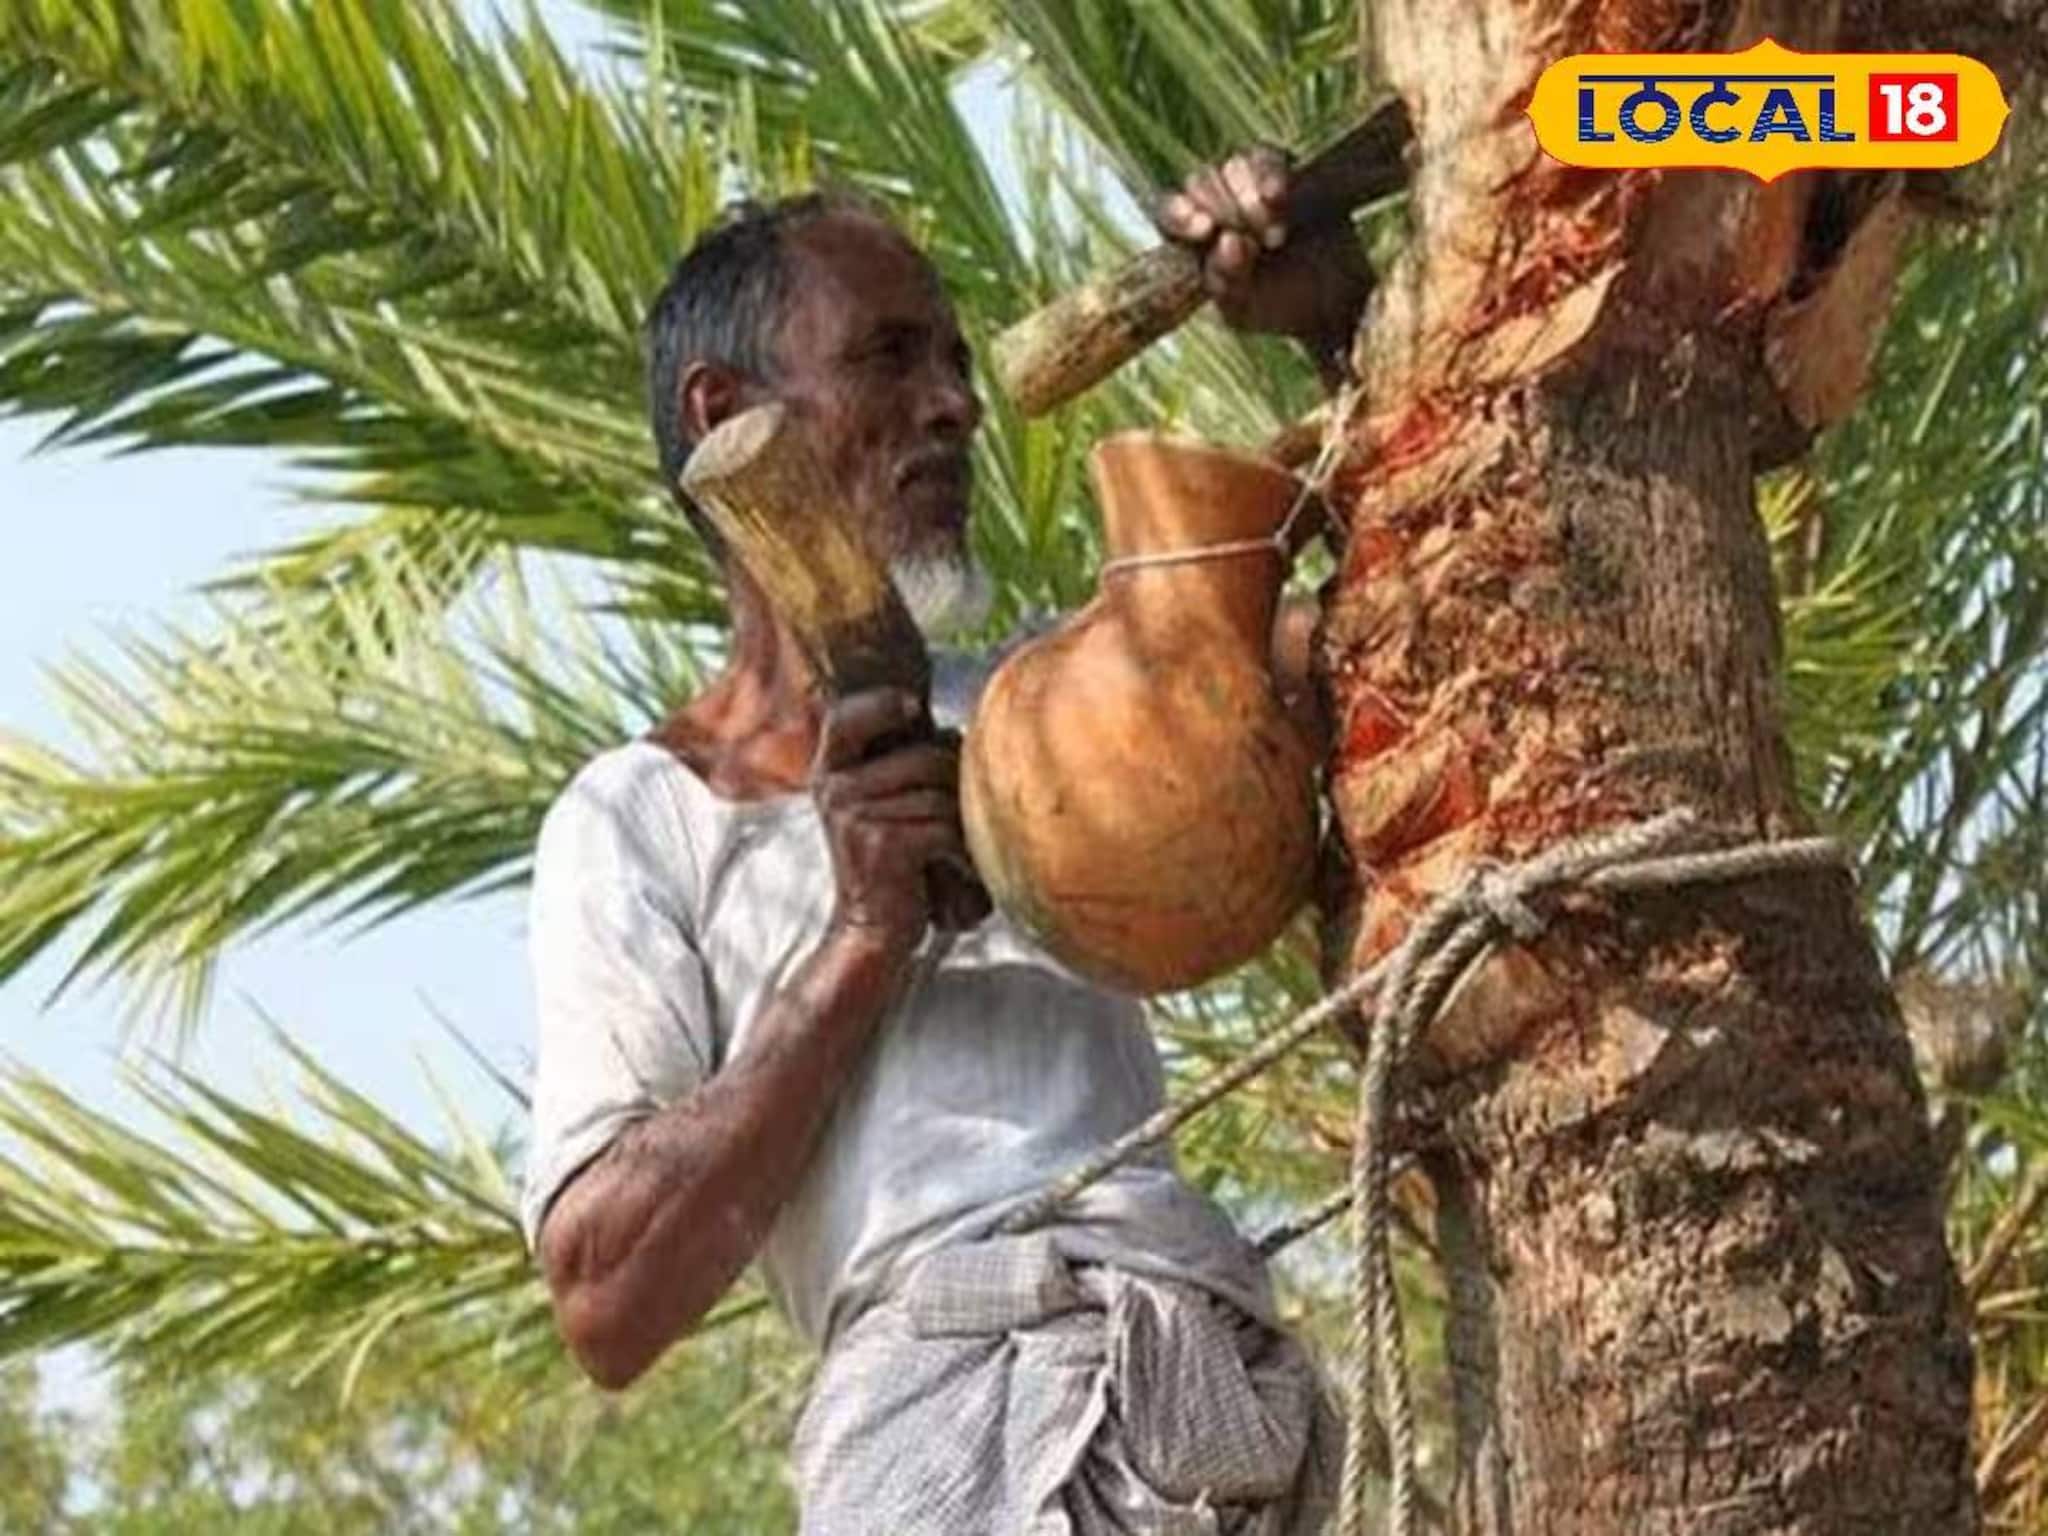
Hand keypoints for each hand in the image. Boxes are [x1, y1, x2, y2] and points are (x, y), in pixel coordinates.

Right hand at [813, 687, 986, 951]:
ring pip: (940, 794)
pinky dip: (963, 853)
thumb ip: (903, 765)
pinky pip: (944, 827)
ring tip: (961, 851)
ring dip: (964, 824)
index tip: (916, 709)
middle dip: (957, 784)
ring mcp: (854, 813)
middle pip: (925, 757)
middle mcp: (834, 787)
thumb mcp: (885, 807)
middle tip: (961, 820)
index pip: (846, 716)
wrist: (871, 931)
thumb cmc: (893, 865)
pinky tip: (960, 873)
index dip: (882, 703)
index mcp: (830, 772)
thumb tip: (953, 729)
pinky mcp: (880, 842)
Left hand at [1155, 145, 1372, 369]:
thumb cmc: (1278, 306)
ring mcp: (1246, 183)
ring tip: (1275, 238)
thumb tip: (1230, 242)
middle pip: (1199, 183)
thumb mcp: (1244, 310)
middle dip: (1226, 213)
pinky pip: (1266, 158)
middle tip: (1259, 246)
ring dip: (1249, 200)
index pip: (1169, 214)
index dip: (1180, 215)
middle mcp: (1214, 205)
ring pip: (1230, 167)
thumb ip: (1226, 283)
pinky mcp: (1280, 170)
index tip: (1204, 230)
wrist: (1334, 300)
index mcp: (1194, 241)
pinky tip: (1277, 198)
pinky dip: (1269, 176)